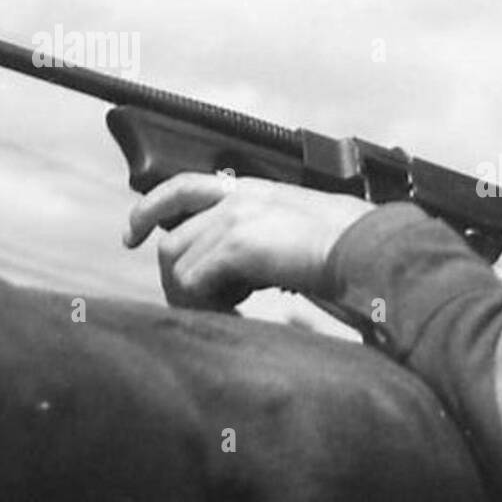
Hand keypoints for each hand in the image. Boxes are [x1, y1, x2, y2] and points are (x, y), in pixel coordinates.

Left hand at [123, 173, 374, 309]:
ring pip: (175, 262)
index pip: (183, 188)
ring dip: (192, 296)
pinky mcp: (235, 244)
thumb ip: (267, 237)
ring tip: (230, 312)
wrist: (369, 248)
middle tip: (200, 307)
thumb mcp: (301, 231)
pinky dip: (205, 306)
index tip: (132, 236)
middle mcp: (237, 197)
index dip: (149, 210)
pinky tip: (238, 314)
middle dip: (174, 280)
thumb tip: (245, 272)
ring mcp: (234, 218)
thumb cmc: (350, 247)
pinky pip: (192, 282)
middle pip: (171, 239)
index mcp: (253, 190)